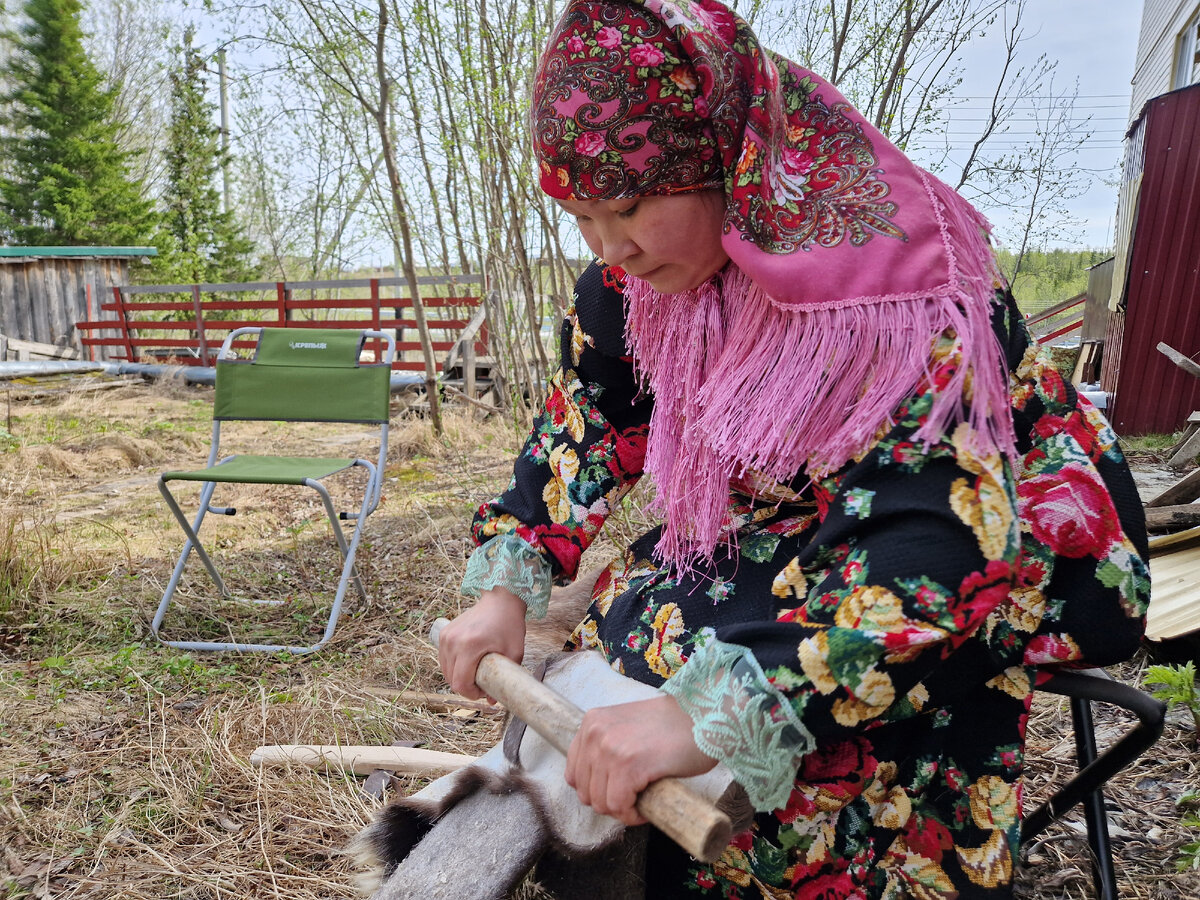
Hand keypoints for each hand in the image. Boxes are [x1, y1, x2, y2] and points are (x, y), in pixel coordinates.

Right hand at [438, 588, 526, 699]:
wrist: (500, 600)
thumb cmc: (509, 624)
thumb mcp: (514, 653)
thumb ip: (504, 678)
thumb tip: (492, 701)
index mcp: (469, 646)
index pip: (460, 683)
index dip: (471, 694)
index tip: (484, 692)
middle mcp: (453, 641)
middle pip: (451, 679)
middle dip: (466, 687)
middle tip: (483, 683)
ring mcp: (446, 636)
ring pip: (445, 670)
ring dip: (459, 677)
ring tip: (476, 673)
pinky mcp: (444, 633)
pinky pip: (444, 659)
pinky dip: (454, 666)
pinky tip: (468, 663)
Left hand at [565, 694, 716, 825]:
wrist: (702, 716)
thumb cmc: (671, 725)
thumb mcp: (626, 726)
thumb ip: (606, 745)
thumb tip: (595, 784)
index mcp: (591, 722)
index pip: (574, 774)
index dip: (596, 790)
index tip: (617, 792)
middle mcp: (595, 733)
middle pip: (586, 792)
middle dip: (610, 803)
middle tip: (634, 799)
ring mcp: (610, 749)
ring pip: (602, 803)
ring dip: (623, 811)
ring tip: (642, 802)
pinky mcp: (629, 766)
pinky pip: (620, 807)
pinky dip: (633, 815)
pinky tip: (647, 808)